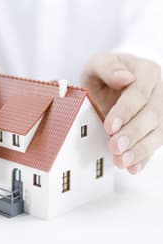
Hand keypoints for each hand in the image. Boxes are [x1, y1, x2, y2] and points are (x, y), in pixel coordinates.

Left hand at [81, 53, 162, 173]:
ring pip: (157, 132)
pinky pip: (154, 143)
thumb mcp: (98, 64)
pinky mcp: (155, 127)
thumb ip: (108, 67)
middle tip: (116, 147)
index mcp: (145, 72)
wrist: (109, 85)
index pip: (140, 92)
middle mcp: (157, 92)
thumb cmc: (102, 75)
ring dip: (140, 149)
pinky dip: (144, 157)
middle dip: (133, 133)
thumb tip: (125, 77)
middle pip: (152, 114)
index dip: (126, 110)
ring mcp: (159, 111)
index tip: (110, 126)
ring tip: (123, 161)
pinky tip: (133, 167)